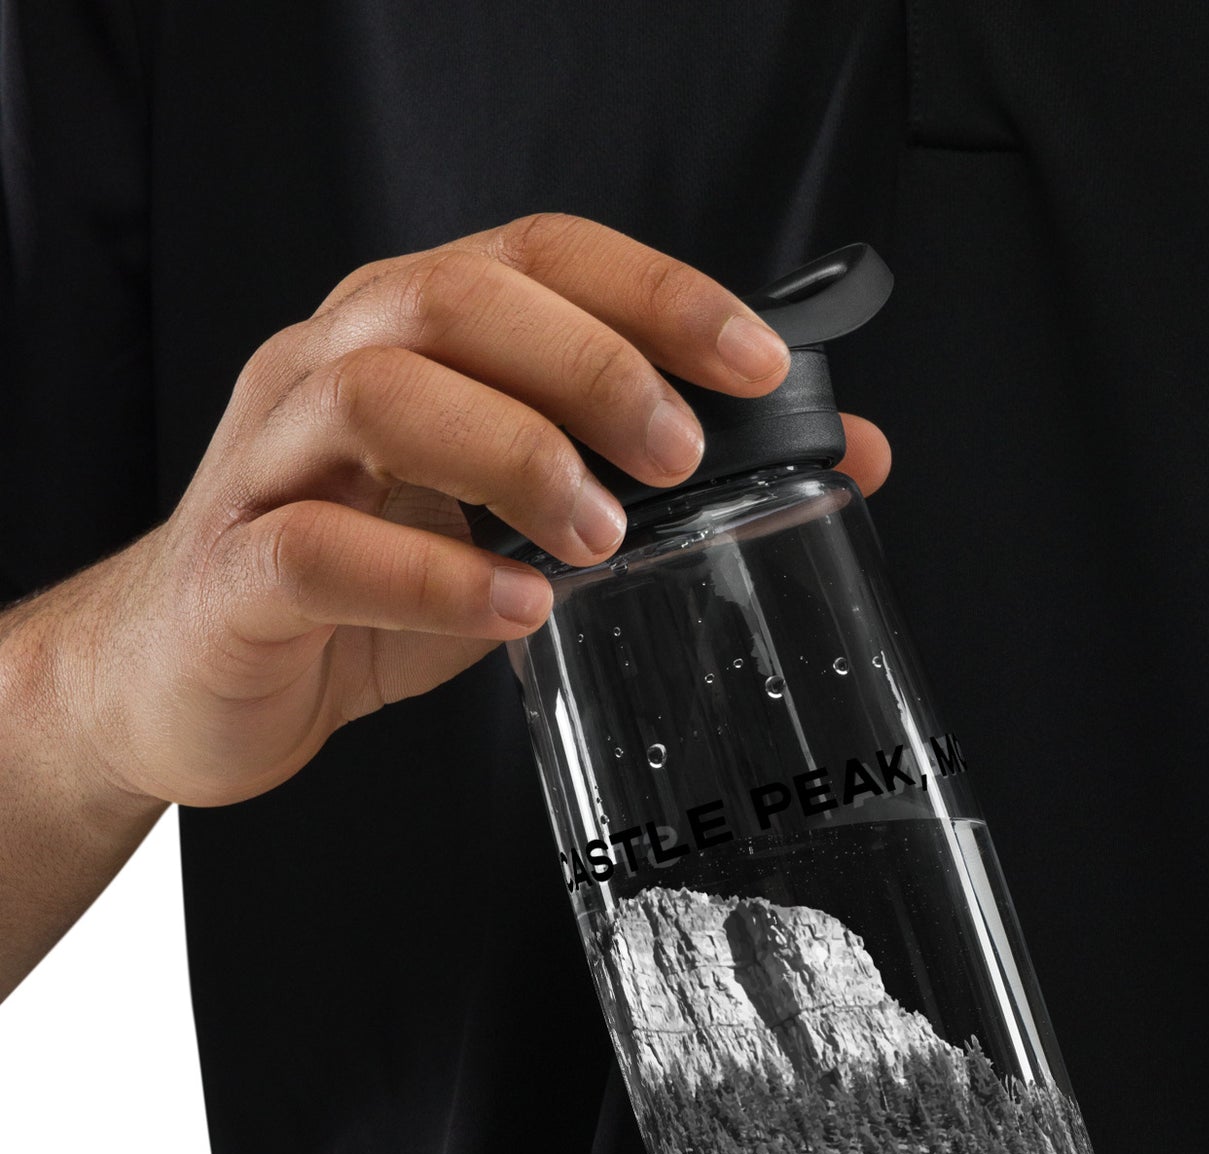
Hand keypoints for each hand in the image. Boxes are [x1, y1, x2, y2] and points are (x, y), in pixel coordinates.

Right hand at [31, 213, 890, 811]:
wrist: (198, 679)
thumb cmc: (367, 587)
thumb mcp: (523, 527)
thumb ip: (652, 484)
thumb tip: (848, 454)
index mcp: (412, 339)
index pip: (536, 257)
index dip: (653, 293)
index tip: (756, 361)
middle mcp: (333, 369)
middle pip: (457, 301)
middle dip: (592, 367)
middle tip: (679, 453)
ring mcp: (273, 464)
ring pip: (381, 395)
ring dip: (516, 454)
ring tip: (602, 536)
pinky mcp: (236, 572)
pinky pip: (319, 548)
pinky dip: (430, 578)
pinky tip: (517, 612)